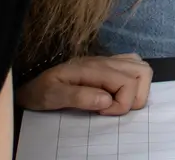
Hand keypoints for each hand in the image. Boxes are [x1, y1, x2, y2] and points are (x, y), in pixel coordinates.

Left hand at [16, 54, 152, 115]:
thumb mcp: (53, 96)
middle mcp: (105, 61)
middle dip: (136, 97)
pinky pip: (133, 66)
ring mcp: (108, 61)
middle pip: (142, 72)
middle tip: (114, 109)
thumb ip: (80, 97)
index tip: (102, 112)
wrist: (32, 85)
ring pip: (142, 68)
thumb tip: (107, 101)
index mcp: (94, 68)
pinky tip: (117, 93)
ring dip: (138, 89)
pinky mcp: (109, 65)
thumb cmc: (42, 92)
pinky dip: (134, 82)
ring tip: (118, 102)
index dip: (121, 104)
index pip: (128, 82)